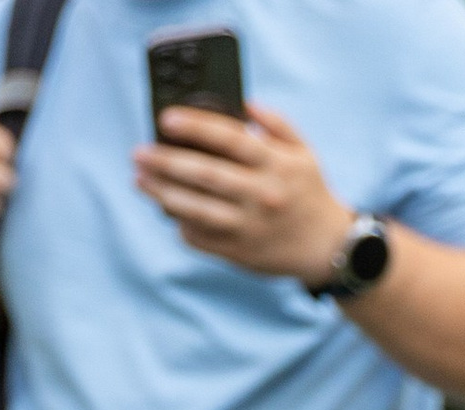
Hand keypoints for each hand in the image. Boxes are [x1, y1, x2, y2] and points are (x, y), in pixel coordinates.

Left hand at [135, 104, 353, 285]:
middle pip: (206, 175)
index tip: (166, 119)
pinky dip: (179, 222)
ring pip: (196, 209)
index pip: (231, 139)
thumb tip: (243, 103)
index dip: (196, 127)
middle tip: (139, 152)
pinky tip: (164, 207)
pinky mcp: (238, 251)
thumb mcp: (303, 152)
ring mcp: (249, 226)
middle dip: (167, 162)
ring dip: (162, 194)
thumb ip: (276, 124)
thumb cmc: (308, 191)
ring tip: (140, 179)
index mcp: (278, 165)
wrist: (325, 246)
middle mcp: (262, 195)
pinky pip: (199, 237)